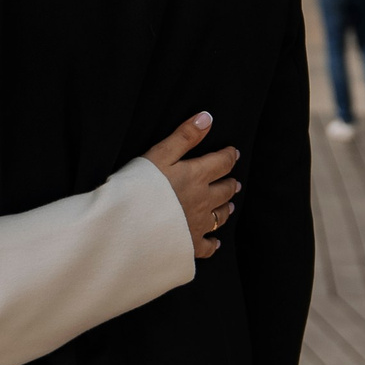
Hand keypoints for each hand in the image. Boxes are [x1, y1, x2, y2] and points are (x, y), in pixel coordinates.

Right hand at [144, 112, 241, 258]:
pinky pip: (207, 246)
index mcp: (196, 176)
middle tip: (234, 181)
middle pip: (224, 190)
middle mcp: (203, 200)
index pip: (221, 163)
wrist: (129, 223)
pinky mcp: (189, 244)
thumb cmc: (140, 185)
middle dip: (230, 183)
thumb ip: (184, 136)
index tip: (234, 153)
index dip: (229, 156)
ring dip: (226, 208)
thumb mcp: (160, 154)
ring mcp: (198, 224)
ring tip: (230, 205)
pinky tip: (215, 243)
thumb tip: (207, 118)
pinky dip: (214, 244)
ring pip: (220, 215)